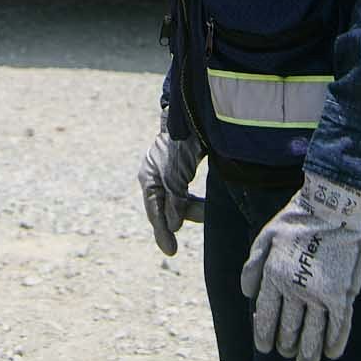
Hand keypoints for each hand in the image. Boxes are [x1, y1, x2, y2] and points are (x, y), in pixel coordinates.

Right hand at [136, 112, 204, 255]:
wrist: (193, 108)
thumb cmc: (182, 140)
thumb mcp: (176, 171)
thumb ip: (174, 198)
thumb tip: (172, 225)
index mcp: (149, 176)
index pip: (154, 210)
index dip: (162, 232)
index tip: (171, 252)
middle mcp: (156, 175)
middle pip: (169, 206)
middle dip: (186, 215)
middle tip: (207, 217)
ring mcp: (169, 170)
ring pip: (180, 200)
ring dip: (194, 208)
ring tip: (210, 211)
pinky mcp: (183, 166)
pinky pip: (187, 191)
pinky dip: (197, 199)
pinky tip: (209, 202)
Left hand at [240, 173, 360, 360]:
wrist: (332, 206)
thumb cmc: (296, 221)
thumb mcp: (265, 237)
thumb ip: (252, 267)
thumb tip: (247, 294)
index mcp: (274, 276)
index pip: (266, 319)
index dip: (264, 337)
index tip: (265, 346)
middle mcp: (295, 289)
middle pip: (289, 331)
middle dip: (286, 346)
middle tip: (287, 351)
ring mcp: (320, 294)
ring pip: (313, 336)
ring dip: (308, 353)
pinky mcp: (342, 294)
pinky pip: (339, 328)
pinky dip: (334, 344)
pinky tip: (330, 352)